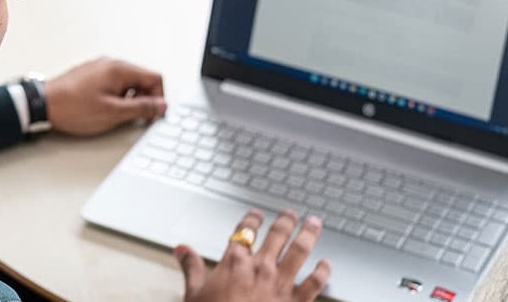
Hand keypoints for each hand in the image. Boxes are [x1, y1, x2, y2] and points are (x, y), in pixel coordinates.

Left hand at [42, 57, 166, 135]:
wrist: (43, 104)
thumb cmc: (73, 108)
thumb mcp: (113, 113)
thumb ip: (141, 108)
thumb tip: (161, 106)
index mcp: (120, 68)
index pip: (154, 78)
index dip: (158, 99)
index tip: (153, 115)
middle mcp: (111, 64)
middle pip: (142, 80)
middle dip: (143, 100)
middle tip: (135, 119)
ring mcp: (100, 68)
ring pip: (127, 83)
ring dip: (129, 100)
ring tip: (116, 116)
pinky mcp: (91, 76)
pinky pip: (113, 84)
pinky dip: (116, 97)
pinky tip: (104, 110)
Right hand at [175, 209, 330, 301]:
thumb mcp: (194, 294)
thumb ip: (191, 268)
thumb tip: (181, 249)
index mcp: (235, 263)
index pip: (244, 231)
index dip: (251, 219)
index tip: (256, 214)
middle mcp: (261, 268)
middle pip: (277, 235)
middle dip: (285, 220)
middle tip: (290, 212)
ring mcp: (281, 284)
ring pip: (300, 251)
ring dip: (308, 234)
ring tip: (314, 223)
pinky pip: (314, 282)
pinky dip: (322, 271)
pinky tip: (326, 264)